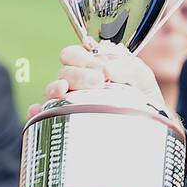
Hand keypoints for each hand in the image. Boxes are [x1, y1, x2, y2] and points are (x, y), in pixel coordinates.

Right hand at [29, 42, 165, 117]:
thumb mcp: (143, 80)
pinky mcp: (64, 122)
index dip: (84, 58)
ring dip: (55, 87)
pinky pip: (43, 115)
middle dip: (78, 73)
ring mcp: (68, 102)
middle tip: (98, 82)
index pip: (74, 54)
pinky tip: (37, 110)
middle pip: (64, 71)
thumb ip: (131, 67)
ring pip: (52, 89)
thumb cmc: (143, 102)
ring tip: (63, 91)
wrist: (149, 132)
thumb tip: (108, 69)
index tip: (102, 69)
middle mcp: (76, 83)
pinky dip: (38, 111)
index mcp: (91, 67)